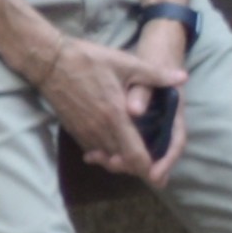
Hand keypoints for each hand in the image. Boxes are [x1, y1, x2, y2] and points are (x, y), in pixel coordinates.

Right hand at [29, 28, 181, 184]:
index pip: (134, 156)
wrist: (49, 61)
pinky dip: (104, 153)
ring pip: (106, 158)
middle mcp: (99, 130)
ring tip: (133, 155)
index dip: (148, 168)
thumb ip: (156, 75)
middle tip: (151, 164)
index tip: (159, 173)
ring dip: (120, 160)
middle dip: (136, 166)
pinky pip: (93, 150)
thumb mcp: (126, 63)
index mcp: (116, 117)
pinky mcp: (73, 130)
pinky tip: (113, 145)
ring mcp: (84, 132)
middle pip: (121, 162)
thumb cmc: (88, 59)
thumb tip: (183, 78)